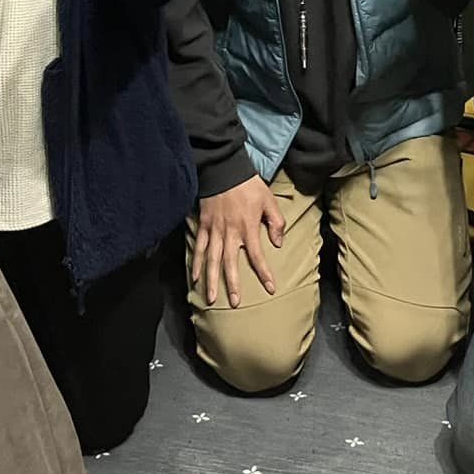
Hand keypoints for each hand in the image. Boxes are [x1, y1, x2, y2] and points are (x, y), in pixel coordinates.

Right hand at [192, 175, 285, 308]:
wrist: (224, 169)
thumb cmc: (249, 185)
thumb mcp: (269, 200)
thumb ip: (276, 222)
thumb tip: (278, 244)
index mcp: (248, 227)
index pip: (257, 256)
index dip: (264, 273)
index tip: (270, 288)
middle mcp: (230, 233)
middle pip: (230, 264)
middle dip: (233, 285)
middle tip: (235, 303)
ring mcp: (215, 230)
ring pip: (212, 260)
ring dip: (212, 280)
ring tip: (211, 299)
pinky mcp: (204, 225)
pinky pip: (199, 247)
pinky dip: (196, 263)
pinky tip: (195, 277)